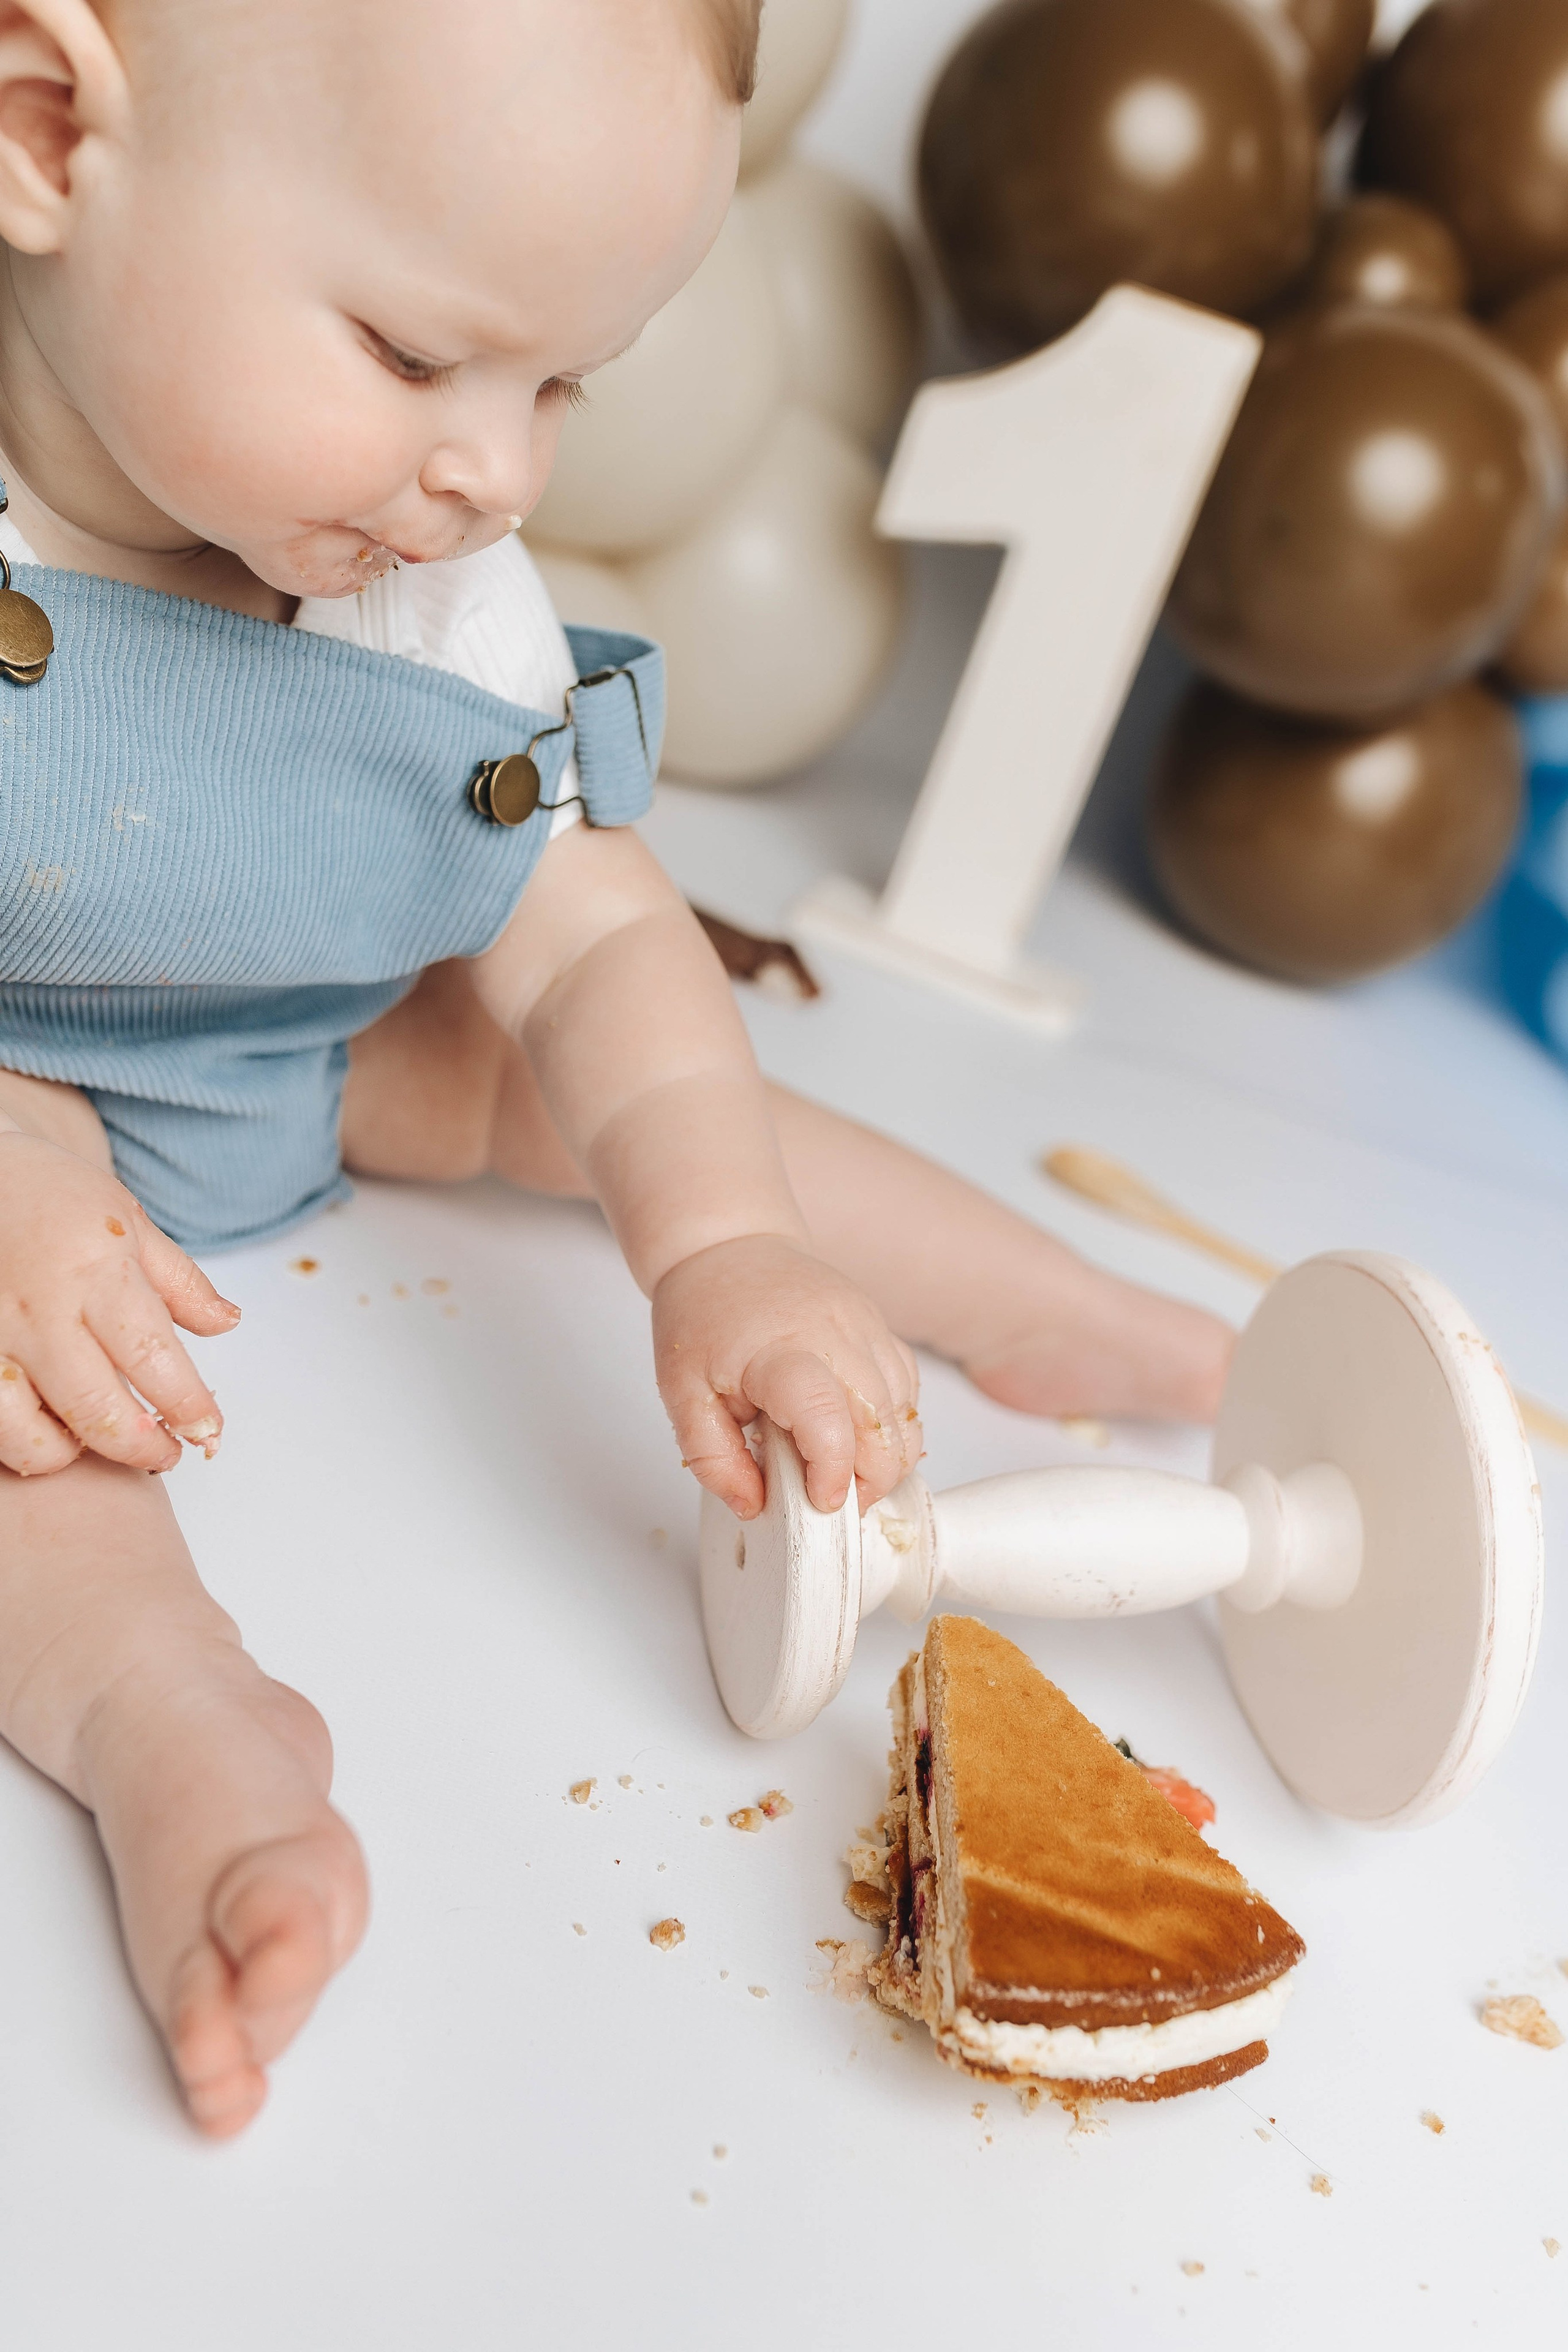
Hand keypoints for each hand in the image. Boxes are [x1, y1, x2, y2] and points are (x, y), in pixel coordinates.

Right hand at [0, 1132, 239, 1476]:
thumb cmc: (51, 1196)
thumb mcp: (127, 1221)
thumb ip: (180, 1282)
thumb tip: (228, 1323)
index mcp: (96, 1272)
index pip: (153, 1359)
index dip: (188, 1408)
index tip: (208, 1431)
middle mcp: (40, 1311)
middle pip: (97, 1410)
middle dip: (143, 1448)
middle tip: (166, 1452)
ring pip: (31, 1437)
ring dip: (74, 1453)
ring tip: (97, 1438)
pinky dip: (22, 1442)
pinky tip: (45, 1426)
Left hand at [652, 1234, 921, 1517]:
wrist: (729, 1243)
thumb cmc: (702, 1313)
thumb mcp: (681, 1395)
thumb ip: (714, 1459)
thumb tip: (754, 1506)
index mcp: (779, 1351)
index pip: (826, 1417)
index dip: (834, 1472)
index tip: (821, 1504)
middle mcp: (835, 1335)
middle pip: (883, 1425)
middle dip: (870, 1480)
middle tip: (830, 1500)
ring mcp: (866, 1327)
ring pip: (906, 1411)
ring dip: (887, 1456)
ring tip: (843, 1471)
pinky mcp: (880, 1327)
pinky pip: (906, 1387)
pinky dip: (893, 1423)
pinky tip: (858, 1434)